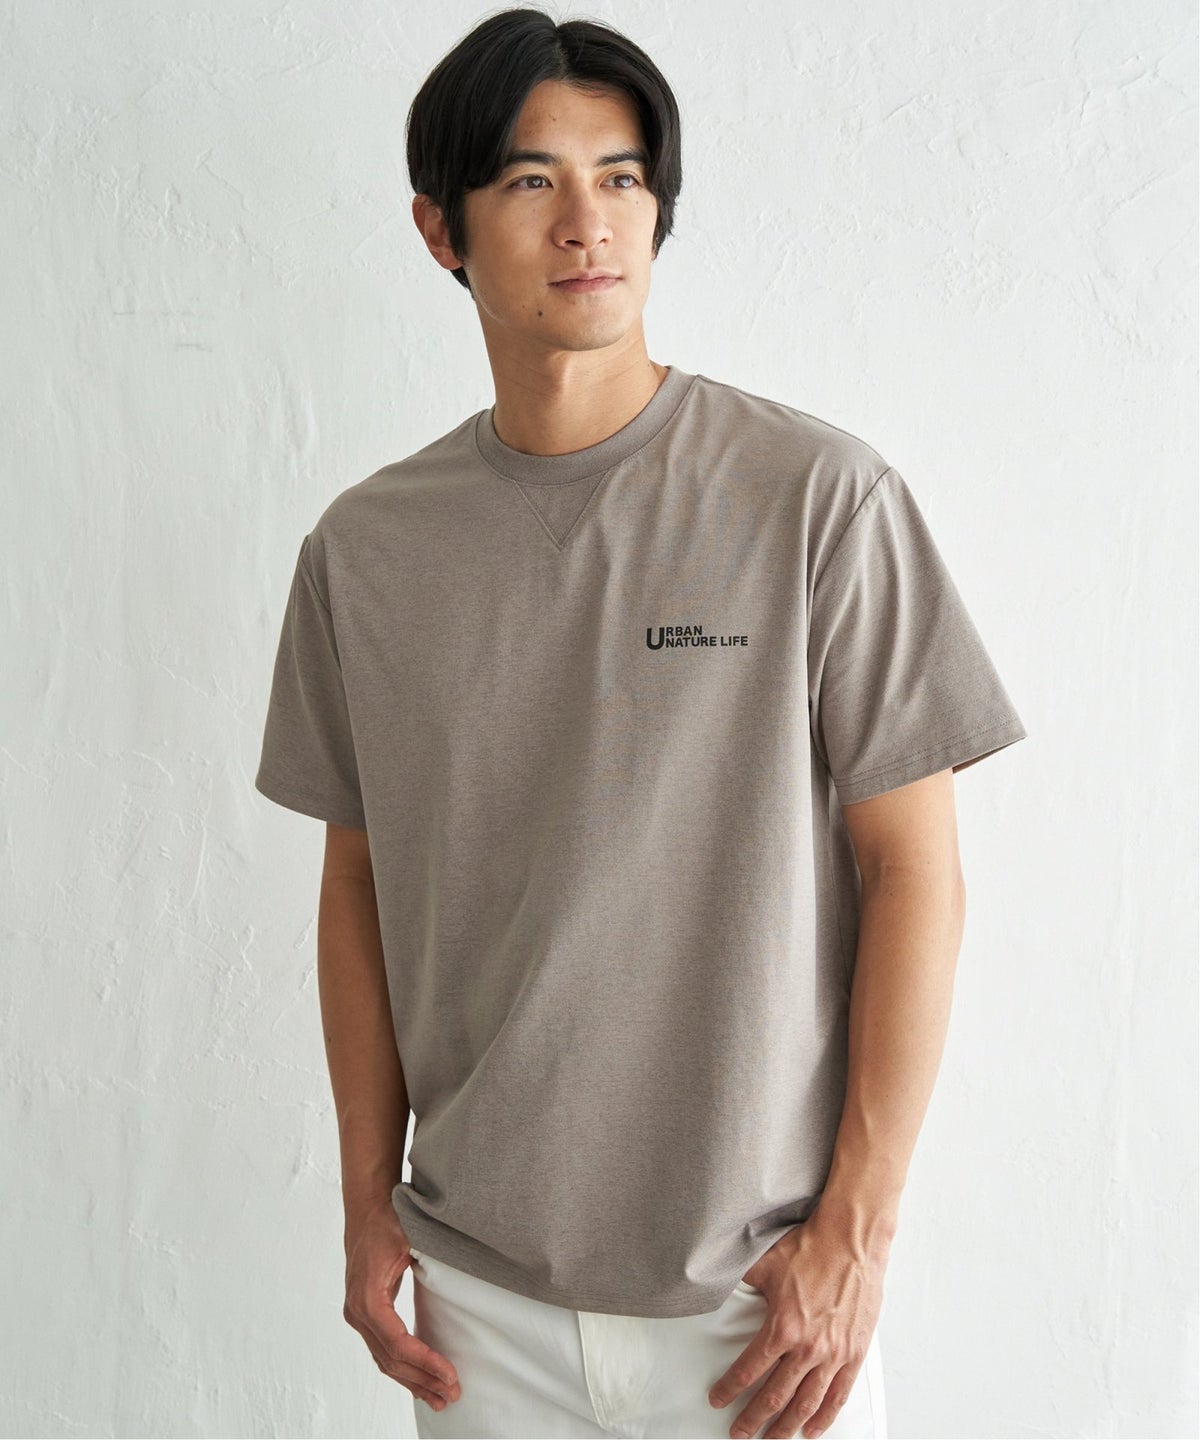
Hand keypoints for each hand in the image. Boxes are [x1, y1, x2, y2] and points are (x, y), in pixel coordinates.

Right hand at [342, 1197, 461, 1412]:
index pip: (399, 1343)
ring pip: (384, 1359)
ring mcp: (357, 1314)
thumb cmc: (390, 1220)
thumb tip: (460, 1280)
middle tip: (451, 1395)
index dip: (426, 1363)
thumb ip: (429, 1262)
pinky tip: (419, 1379)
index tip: (451, 1375)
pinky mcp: (363, 1313)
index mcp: (369, 1298)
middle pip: (391, 1359)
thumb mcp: (411, 1239)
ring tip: (439, 1398)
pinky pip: (381, 1348)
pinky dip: (401, 1367)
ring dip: (412, 1380)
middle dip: (422, 1380)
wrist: (367, 1208)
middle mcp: (357, 1311)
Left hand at [707, 1208, 887, 1438]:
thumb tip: (715, 1278)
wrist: (852, 1241)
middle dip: (753, 1419)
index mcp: (782, 1328)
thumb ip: (741, 1279)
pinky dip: (825, 1417)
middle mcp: (807, 1348)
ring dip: (787, 1426)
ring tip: (773, 1439)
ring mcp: (833, 1354)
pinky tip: (812, 1430)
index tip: (717, 1400)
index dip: (730, 1389)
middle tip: (739, 1434)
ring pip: (806, 1403)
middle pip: (775, 1396)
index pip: (748, 1370)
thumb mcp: (765, 1262)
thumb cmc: (809, 1248)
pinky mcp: (854, 1353)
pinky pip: (838, 1395)